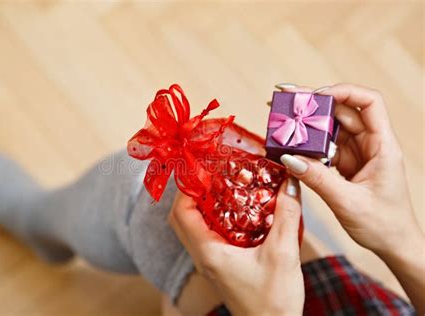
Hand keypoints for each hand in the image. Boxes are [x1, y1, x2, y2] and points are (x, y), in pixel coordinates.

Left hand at [169, 178, 304, 315]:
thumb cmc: (273, 302)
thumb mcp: (283, 254)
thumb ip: (287, 216)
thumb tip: (290, 184)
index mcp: (209, 252)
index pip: (181, 213)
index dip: (186, 188)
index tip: (202, 169)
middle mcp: (203, 257)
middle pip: (182, 218)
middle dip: (191, 193)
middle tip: (210, 176)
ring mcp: (210, 263)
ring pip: (193, 228)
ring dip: (201, 206)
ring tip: (222, 187)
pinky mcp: (220, 266)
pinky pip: (207, 237)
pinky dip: (213, 219)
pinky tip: (236, 211)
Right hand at [277, 83, 422, 257]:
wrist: (394, 245)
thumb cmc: (383, 224)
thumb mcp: (348, 202)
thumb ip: (318, 179)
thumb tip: (289, 158)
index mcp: (383, 146)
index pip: (369, 103)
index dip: (343, 92)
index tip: (314, 97)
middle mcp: (371, 144)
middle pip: (343, 112)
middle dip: (315, 106)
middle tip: (285, 103)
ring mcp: (358, 154)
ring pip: (331, 130)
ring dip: (308, 127)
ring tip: (283, 123)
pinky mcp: (347, 164)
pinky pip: (325, 148)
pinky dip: (308, 147)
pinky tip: (291, 147)